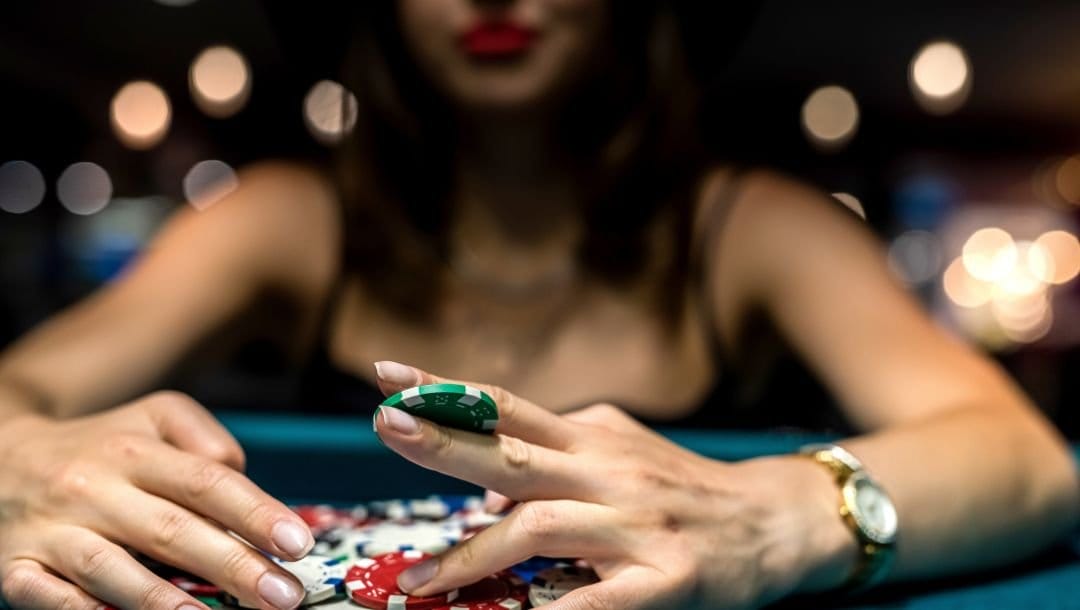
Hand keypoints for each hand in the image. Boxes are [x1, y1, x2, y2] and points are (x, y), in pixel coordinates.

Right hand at [0, 392, 313, 609]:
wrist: (0, 456)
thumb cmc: (100, 446)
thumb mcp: (153, 418)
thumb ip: (203, 441)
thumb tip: (241, 475)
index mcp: (135, 452)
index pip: (207, 482)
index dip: (255, 513)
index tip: (298, 543)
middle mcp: (94, 488)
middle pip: (172, 530)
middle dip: (234, 566)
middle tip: (283, 594)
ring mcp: (53, 530)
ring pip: (112, 569)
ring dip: (166, 602)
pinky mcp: (17, 567)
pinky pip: (49, 597)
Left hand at [371, 361, 855, 608]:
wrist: (773, 522)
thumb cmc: (684, 487)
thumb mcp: (623, 447)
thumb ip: (560, 448)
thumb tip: (487, 469)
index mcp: (593, 439)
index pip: (508, 406)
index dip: (448, 390)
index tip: (389, 378)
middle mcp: (608, 472)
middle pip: (512, 452)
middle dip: (443, 441)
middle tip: (386, 426)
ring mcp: (636, 525)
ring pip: (538, 526)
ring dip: (472, 554)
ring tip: (422, 582)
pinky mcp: (664, 579)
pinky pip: (593, 599)